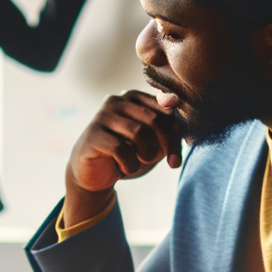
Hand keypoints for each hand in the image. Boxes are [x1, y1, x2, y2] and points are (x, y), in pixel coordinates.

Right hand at [63, 90, 180, 222]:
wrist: (94, 174)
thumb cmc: (128, 155)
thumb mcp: (154, 142)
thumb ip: (169, 129)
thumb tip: (179, 120)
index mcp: (133, 97)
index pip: (166, 109)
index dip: (176, 134)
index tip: (176, 158)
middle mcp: (116, 101)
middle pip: (155, 119)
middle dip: (166, 146)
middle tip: (169, 163)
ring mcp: (102, 117)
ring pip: (139, 132)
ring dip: (147, 154)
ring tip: (140, 162)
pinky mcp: (93, 135)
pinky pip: (121, 149)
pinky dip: (130, 164)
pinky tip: (124, 169)